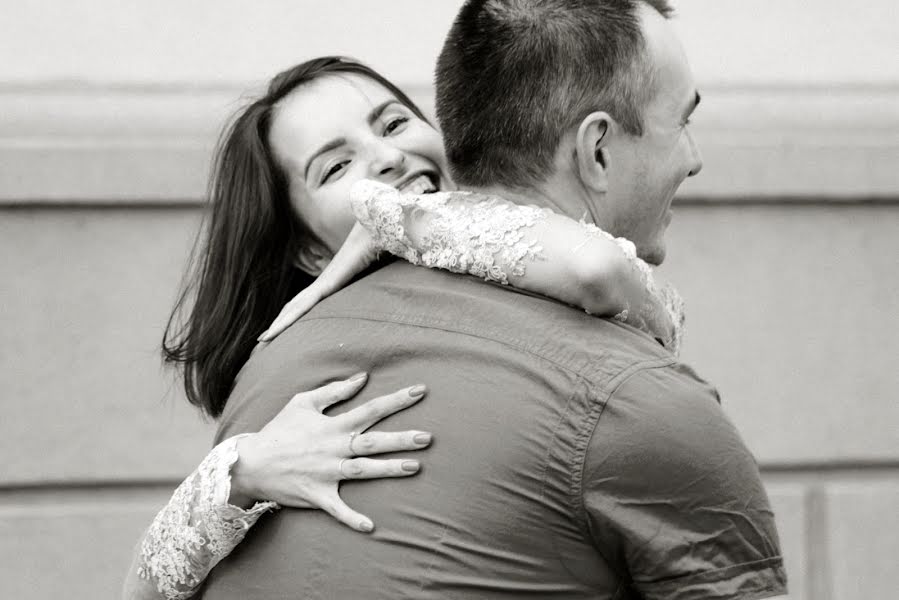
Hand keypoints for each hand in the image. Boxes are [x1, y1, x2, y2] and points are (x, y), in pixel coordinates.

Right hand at [229, 372, 430, 532]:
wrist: (251, 462)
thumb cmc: (280, 430)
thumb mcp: (303, 402)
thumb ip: (334, 390)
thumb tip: (362, 377)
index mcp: (333, 425)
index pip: (370, 408)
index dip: (396, 399)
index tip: (420, 391)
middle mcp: (334, 448)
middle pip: (373, 441)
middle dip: (401, 439)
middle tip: (428, 437)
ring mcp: (326, 472)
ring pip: (363, 470)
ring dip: (388, 469)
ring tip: (414, 467)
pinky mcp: (317, 495)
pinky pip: (337, 508)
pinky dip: (352, 518)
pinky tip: (371, 527)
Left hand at [259, 222, 378, 341]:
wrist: (380, 228)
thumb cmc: (380, 246)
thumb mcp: (377, 271)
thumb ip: (377, 283)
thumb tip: (393, 291)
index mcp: (333, 280)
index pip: (307, 301)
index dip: (293, 314)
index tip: (282, 329)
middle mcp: (325, 281)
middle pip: (295, 306)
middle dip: (280, 323)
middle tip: (264, 340)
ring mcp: (324, 281)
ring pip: (295, 307)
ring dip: (278, 324)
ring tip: (263, 340)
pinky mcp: (328, 282)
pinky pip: (305, 304)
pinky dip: (289, 319)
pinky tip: (276, 330)